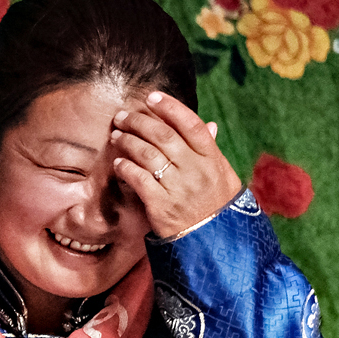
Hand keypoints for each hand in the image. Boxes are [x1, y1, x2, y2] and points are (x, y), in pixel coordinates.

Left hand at [109, 91, 243, 239]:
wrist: (213, 241)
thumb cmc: (216, 204)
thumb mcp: (223, 175)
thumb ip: (211, 150)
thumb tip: (210, 124)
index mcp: (212, 159)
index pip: (191, 124)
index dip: (170, 107)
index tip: (151, 96)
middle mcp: (196, 170)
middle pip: (163, 135)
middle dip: (139, 122)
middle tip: (122, 116)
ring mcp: (179, 187)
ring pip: (147, 154)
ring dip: (127, 141)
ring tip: (116, 135)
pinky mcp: (161, 204)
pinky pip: (138, 179)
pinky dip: (125, 167)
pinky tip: (117, 162)